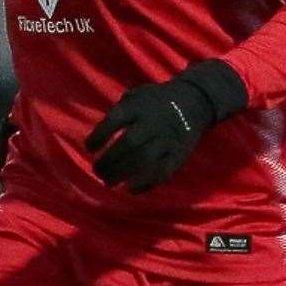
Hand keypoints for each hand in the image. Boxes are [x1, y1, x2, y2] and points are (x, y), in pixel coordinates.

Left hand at [84, 59, 248, 192]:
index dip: (100, 136)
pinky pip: (162, 172)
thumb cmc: (156, 101)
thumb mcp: (136, 96)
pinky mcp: (179, 154)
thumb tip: (98, 135)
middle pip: (129, 143)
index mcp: (140, 106)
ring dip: (123, 174)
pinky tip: (130, 189)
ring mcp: (168, 139)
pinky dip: (145, 184)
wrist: (195, 101)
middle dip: (109, 160)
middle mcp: (154, 122)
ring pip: (144, 159)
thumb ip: (118, 112)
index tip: (90, 148)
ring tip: (108, 182)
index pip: (115, 120)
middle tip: (97, 171)